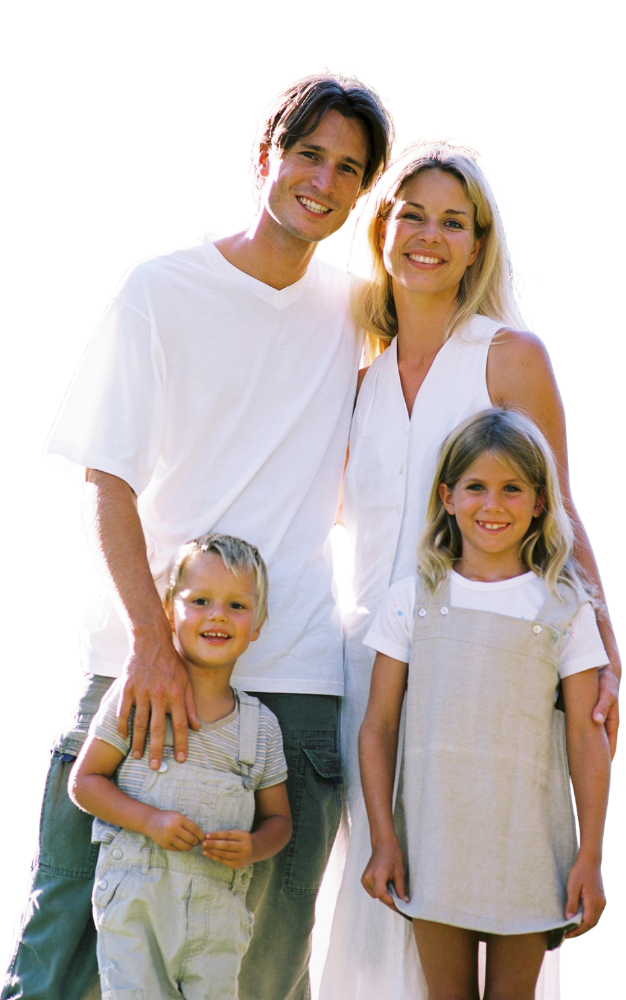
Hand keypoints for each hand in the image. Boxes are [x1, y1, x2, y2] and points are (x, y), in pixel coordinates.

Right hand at [117, 637, 199, 768]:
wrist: (151, 641)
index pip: (180, 724)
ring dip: (138, 742)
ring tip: (138, 757)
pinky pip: (123, 711)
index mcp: (176, 693)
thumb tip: (198, 726)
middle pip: (158, 728)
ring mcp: (142, 691)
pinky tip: (124, 736)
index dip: (180, 743)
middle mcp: (160, 694)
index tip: (179, 760)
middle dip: (157, 750)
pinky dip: (122, 725)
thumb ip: (191, 704)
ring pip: (139, 723)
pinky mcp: (127, 687)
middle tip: (155, 768)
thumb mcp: (186, 680)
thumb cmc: (171, 663)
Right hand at [145, 809, 204, 851]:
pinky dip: (182, 848)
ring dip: (190, 847)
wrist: (151, 821)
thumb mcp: (179, 816)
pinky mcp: (165, 845)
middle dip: (196, 842)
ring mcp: (168, 838)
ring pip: (185, 847)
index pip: (195, 830)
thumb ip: (189, 824)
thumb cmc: (168, 818)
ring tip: (191, 844)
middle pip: (191, 840)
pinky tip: (182, 844)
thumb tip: (201, 836)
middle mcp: (173, 829)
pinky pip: (178, 849)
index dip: (201, 835)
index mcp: (179, 819)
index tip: (204, 838)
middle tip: (197, 841)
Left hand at [202, 830, 252, 868]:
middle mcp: (244, 847)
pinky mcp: (237, 865)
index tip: (207, 835)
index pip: (228, 835)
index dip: (217, 835)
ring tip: (203, 848)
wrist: (256, 850)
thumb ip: (226, 835)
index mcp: (244, 836)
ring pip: (224, 854)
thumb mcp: (238, 833)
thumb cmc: (243, 839)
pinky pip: (223, 861)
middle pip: (226, 845)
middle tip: (203, 842)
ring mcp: (241, 858)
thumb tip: (209, 836)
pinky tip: (207, 854)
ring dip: (212, 851)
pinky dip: (214, 857)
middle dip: (213, 844)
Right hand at [361, 838, 408, 911]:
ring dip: (384, 896)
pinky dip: (379, 891)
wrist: (383, 844)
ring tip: (393, 890)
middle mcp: (368, 877)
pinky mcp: (364, 879)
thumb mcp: (399, 872)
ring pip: (375, 895)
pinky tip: (385, 885)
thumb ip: (401, 888)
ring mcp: (365, 878)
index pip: (382, 895)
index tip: (400, 906)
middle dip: (389, 899)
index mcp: (378, 874)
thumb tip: (404, 901)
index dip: (391, 902)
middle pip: (379, 896)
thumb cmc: (392, 855)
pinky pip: (372, 891)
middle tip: (400, 900)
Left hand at [564, 856, 606, 938]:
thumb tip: (569, 918)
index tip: (567, 935)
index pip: (587, 923)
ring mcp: (602, 902)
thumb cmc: (580, 872)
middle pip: (592, 924)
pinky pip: (595, 914)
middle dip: (581, 931)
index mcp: (593, 902)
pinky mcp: (601, 900)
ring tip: (572, 929)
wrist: (590, 861)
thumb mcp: (572, 886)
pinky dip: (588, 920)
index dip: (577, 931)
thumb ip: (572, 903)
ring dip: (584, 926)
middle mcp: (600, 904)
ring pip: (594, 920)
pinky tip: (579, 919)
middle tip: (568, 934)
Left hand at [593, 666, 620, 760]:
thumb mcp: (606, 694)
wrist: (604, 669)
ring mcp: (600, 717)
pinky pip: (590, 727)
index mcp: (611, 721)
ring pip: (597, 736)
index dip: (607, 753)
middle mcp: (607, 721)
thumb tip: (596, 721)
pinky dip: (587, 735)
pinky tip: (578, 740)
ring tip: (585, 759)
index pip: (610, 742)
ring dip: (593, 746)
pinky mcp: (592, 712)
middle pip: (604, 742)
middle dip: (600, 754)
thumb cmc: (606, 682)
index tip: (605, 766)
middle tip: (596, 769)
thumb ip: (601, 707)